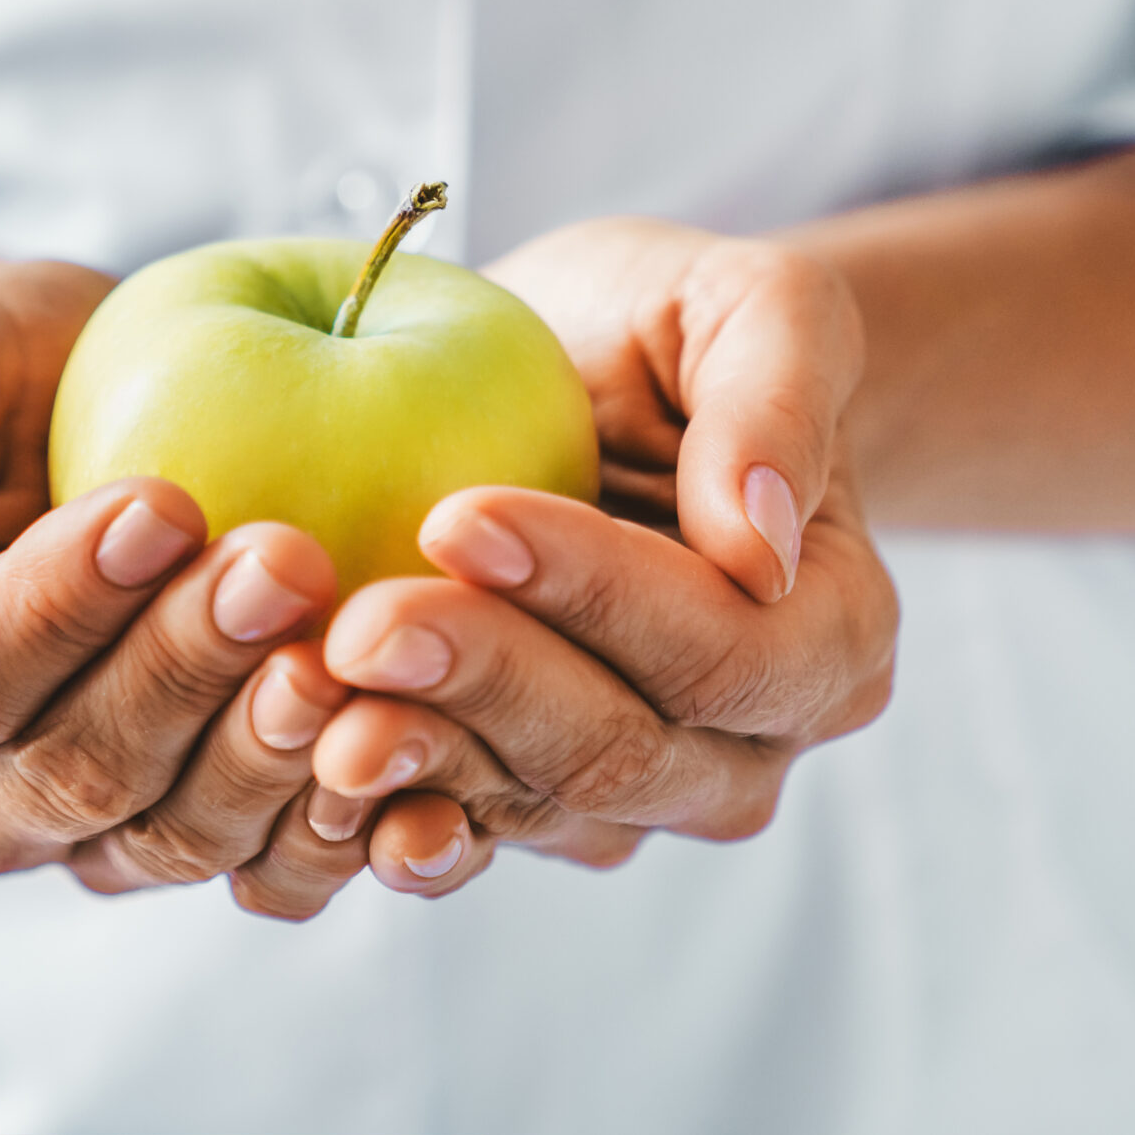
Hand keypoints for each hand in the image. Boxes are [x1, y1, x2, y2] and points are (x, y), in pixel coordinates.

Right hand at [0, 268, 382, 917]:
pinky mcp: (200, 830)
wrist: (78, 393)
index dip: (58, 610)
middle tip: (283, 560)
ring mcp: (88, 830)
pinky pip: (264, 863)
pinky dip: (334, 817)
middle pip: (74, 773)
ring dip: (267, 743)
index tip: (160, 503)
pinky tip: (399, 736)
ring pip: (174, 832)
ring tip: (342, 641)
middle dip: (185, 666)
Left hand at [317, 219, 898, 890]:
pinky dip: (377, 814)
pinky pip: (456, 832)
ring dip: (415, 761)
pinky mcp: (523, 805)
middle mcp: (745, 748)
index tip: (459, 515)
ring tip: (307, 701)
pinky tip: (303, 771)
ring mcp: (632, 796)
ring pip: (526, 805)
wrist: (590, 375)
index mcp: (831, 639)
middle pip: (616, 749)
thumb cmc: (679, 325)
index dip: (590, 593)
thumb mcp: (755, 301)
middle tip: (358, 623)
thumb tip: (765, 541)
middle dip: (482, 683)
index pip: (715, 646)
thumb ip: (778, 398)